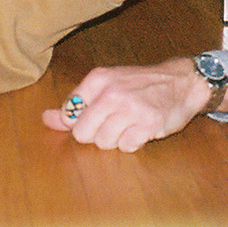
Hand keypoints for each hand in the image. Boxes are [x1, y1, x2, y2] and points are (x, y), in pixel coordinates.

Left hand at [40, 58, 220, 151]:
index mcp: (97, 79)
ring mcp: (130, 109)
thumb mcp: (106, 86)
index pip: (69, 114)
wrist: (182, 82)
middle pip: (83, 134)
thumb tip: (46, 119)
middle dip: (96, 135)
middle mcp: (112, 93)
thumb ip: (75, 104)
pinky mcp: (148, 124)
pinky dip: (132, 143)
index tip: (95, 117)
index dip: (79, 122)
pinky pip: (126, 147)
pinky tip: (141, 130)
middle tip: (113, 123)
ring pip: (104, 143)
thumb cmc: (140, 85)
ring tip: (129, 125)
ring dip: (116, 139)